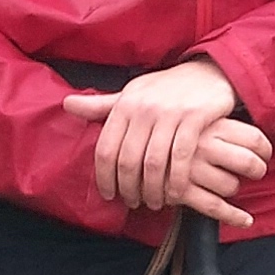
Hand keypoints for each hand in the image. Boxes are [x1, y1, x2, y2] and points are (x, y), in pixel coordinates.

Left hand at [58, 61, 266, 227]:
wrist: (207, 72)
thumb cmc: (165, 88)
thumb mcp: (132, 93)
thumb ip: (101, 105)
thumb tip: (67, 104)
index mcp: (125, 104)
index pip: (106, 149)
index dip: (104, 178)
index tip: (108, 195)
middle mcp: (144, 108)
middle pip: (128, 160)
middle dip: (129, 188)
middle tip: (132, 202)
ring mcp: (170, 113)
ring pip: (154, 163)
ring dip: (152, 190)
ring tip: (154, 202)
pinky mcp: (194, 117)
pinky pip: (181, 157)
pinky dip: (176, 180)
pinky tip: (175, 194)